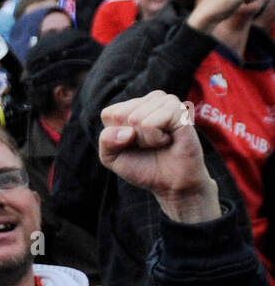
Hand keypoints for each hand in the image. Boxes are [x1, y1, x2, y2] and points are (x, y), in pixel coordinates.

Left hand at [99, 91, 220, 219]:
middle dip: (131, 138)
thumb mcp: (112, 158)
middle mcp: (151, 100)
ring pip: (136, 118)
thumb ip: (105, 140)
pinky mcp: (179, 111)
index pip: (108, 114)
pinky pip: (151, 123)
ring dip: (145, 139)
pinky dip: (155, 139)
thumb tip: (127, 131)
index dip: (116, 137)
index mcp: (134, 106)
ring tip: (159, 143)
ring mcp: (167, 103)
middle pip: (121, 115)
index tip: (133, 145)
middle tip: (149, 145)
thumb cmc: (144, 168)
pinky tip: (168, 140)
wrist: (171, 185)